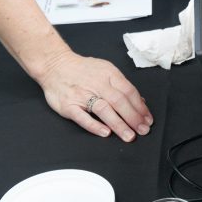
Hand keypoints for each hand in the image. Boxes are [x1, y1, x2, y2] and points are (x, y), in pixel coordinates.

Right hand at [38, 51, 152, 141]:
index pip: (129, 91)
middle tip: (143, 130)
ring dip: (118, 124)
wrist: (54, 65)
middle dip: (133, 118)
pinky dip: (94, 125)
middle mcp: (97, 84)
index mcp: (108, 74)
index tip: (147, 119)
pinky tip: (105, 133)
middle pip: (119, 101)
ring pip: (104, 110)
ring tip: (129, 136)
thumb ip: (121, 85)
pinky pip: (82, 117)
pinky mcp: (68, 105)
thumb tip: (139, 101)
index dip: (140, 107)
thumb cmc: (82, 69)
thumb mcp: (105, 70)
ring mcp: (82, 95)